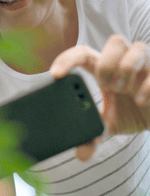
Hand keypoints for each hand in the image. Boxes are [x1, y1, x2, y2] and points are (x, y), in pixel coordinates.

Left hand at [49, 35, 149, 160]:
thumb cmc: (130, 113)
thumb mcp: (109, 125)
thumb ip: (93, 136)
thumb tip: (80, 154)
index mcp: (104, 69)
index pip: (83, 54)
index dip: (68, 59)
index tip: (55, 75)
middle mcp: (125, 62)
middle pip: (115, 41)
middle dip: (106, 62)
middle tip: (104, 85)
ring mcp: (146, 66)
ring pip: (137, 47)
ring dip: (125, 69)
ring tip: (122, 90)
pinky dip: (146, 87)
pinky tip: (141, 101)